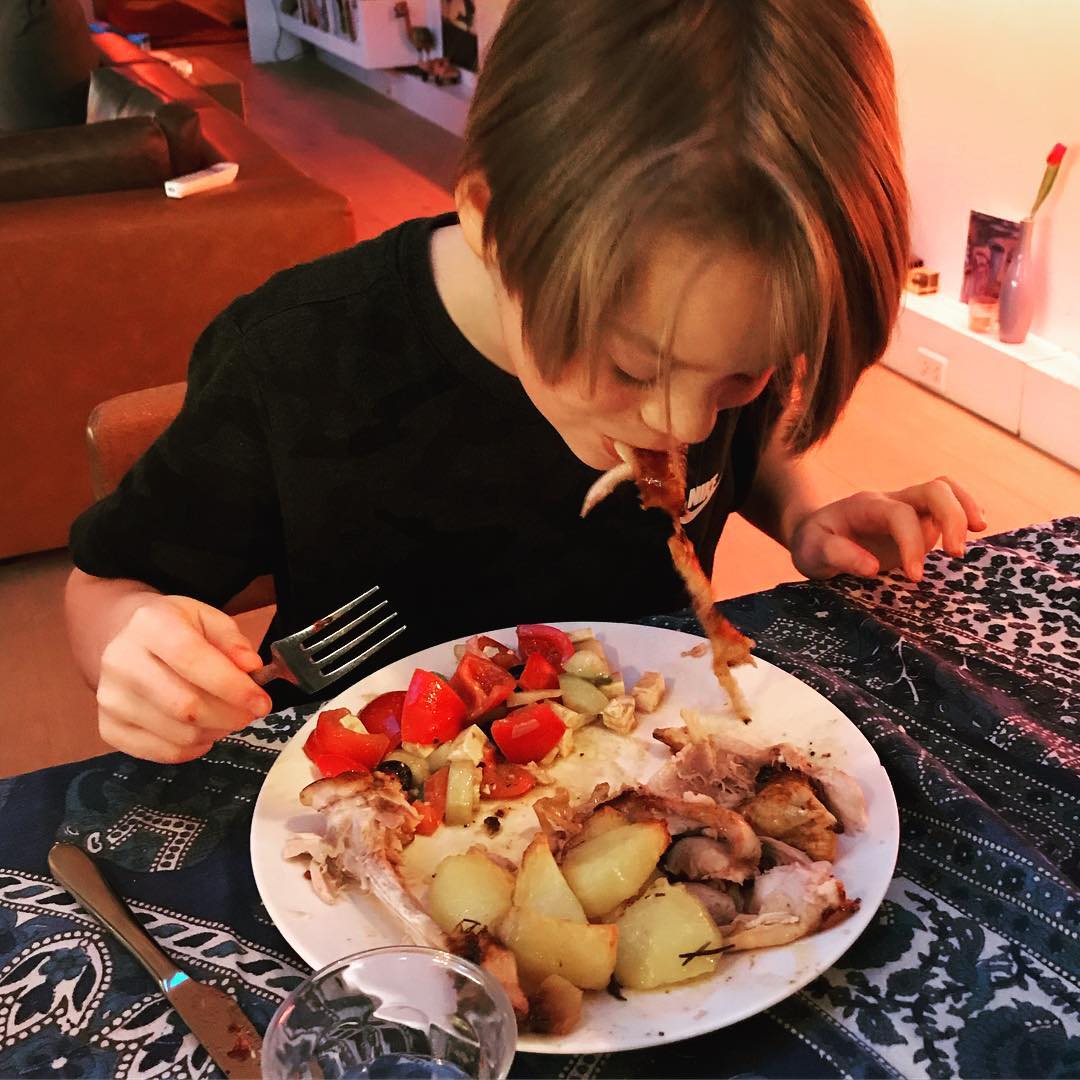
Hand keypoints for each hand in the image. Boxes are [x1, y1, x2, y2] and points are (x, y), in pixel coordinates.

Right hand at [96, 594, 271, 762]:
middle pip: (185, 706)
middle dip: (231, 715)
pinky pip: (161, 752)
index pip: (193, 660)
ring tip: (228, 718)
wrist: (127, 638)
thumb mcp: (207, 618)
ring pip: (177, 733)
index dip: (233, 687)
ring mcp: (111, 698)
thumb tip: (251, 668)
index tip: (262, 702)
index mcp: (150, 625)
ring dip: (215, 732)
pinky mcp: (108, 727)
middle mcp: (122, 662)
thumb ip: (233, 641)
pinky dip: (192, 748)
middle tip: (251, 713)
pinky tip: (204, 732)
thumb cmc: (175, 628)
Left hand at [789, 476, 985, 581]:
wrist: (813, 534)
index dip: (912, 543)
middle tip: (956, 555)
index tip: (915, 577)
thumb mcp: (812, 552)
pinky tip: (974, 533)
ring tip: (978, 534)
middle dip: (952, 517)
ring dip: (965, 508)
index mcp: (866, 506)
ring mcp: (908, 509)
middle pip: (933, 490)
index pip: (900, 515)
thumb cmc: (813, 543)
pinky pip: (947, 508)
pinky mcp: (918, 523)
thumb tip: (873, 567)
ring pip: (945, 491)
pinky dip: (964, 514)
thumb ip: (838, 555)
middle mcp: (891, 502)